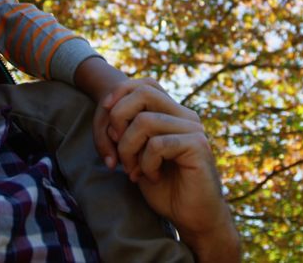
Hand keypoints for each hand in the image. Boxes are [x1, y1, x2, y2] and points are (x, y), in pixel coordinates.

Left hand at [102, 83, 240, 261]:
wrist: (194, 218)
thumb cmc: (166, 189)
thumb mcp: (139, 156)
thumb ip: (129, 132)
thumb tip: (108, 110)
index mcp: (174, 114)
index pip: (146, 84)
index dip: (121, 93)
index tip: (105, 117)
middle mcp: (186, 116)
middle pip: (143, 93)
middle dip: (118, 119)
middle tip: (117, 149)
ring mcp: (194, 129)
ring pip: (144, 121)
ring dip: (128, 149)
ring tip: (133, 171)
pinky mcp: (197, 146)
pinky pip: (157, 144)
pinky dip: (145, 164)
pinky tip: (151, 178)